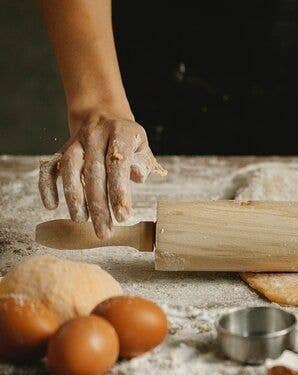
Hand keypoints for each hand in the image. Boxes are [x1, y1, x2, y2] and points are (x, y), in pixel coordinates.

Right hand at [39, 114, 166, 238]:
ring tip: (80, 220)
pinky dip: (47, 185)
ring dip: (74, 198)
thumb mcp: (142, 145)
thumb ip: (143, 162)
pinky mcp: (61, 149)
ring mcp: (75, 142)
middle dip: (99, 205)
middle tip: (103, 231)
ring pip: (70, 170)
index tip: (123, 216)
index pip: (118, 165)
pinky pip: (49, 167)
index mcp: (120, 133)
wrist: (103, 114)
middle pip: (94, 173)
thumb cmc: (127, 139)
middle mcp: (95, 136)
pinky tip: (51, 205)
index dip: (120, 191)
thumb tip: (137, 177)